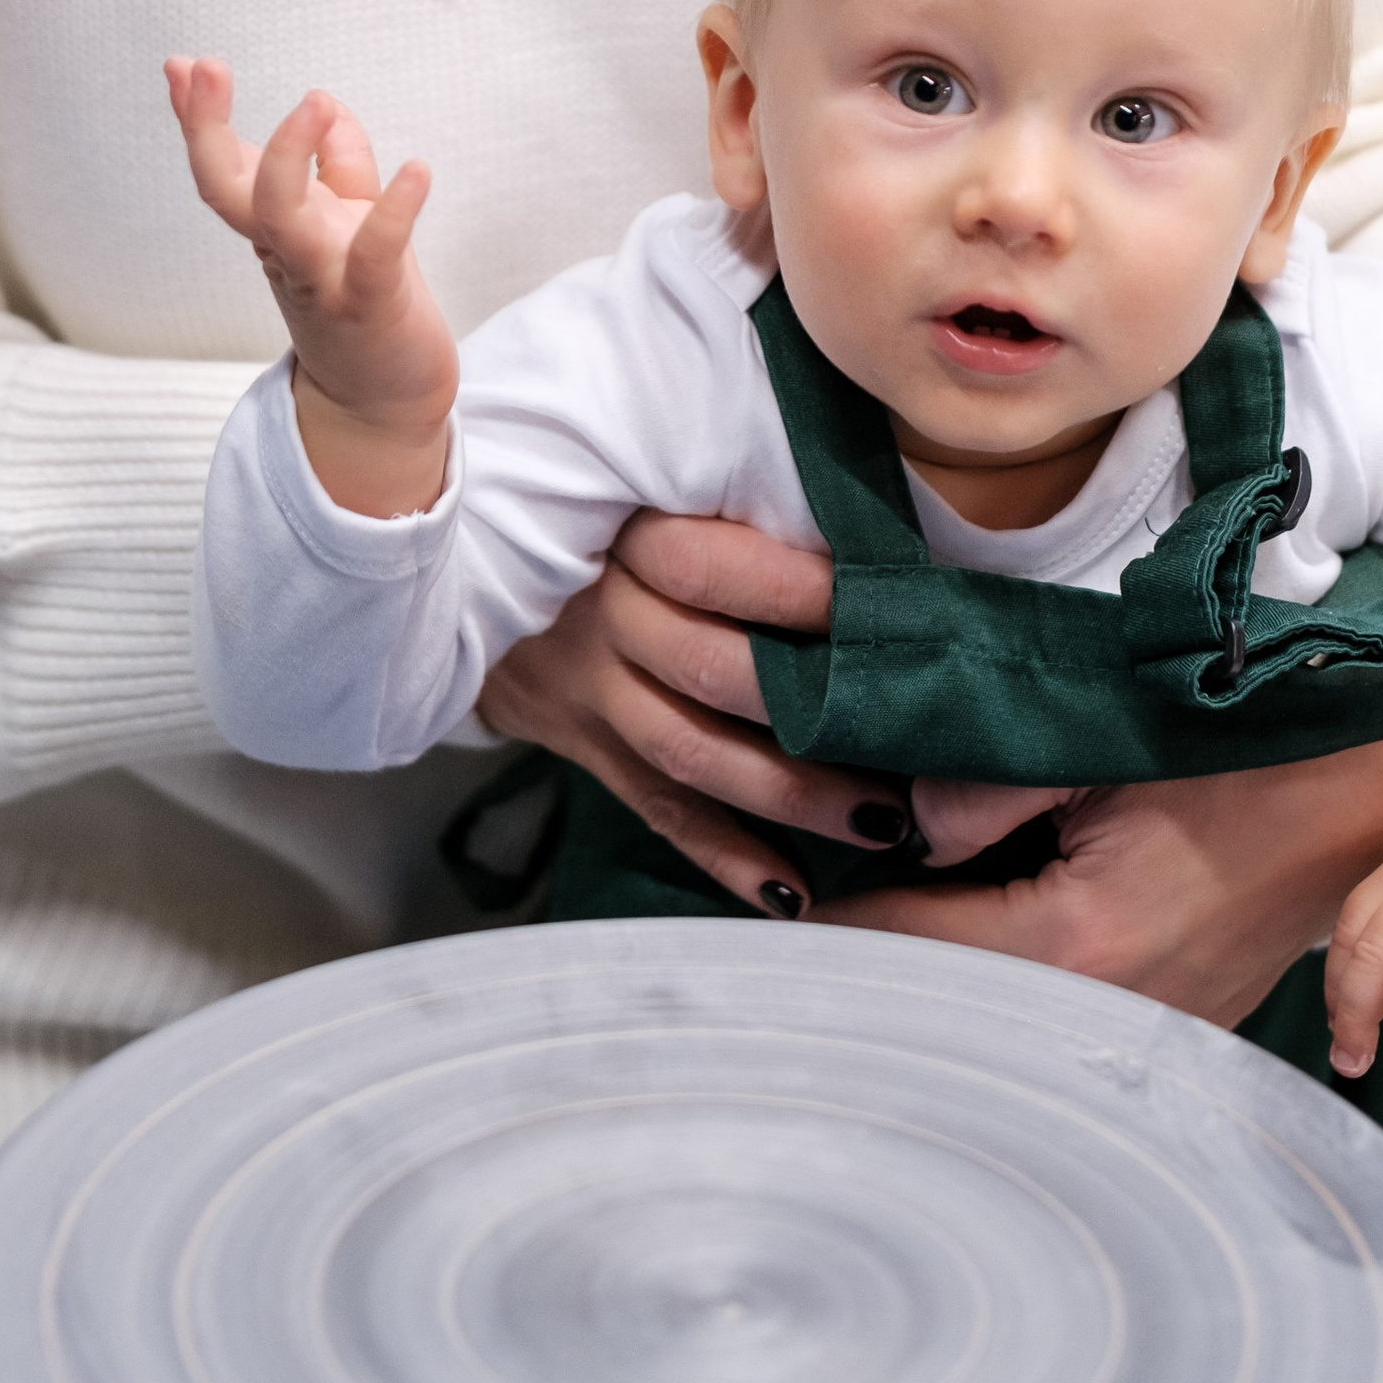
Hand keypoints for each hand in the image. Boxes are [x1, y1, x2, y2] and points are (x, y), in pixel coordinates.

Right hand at [165, 58, 455, 510]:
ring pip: (282, 219)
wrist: (385, 400)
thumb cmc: (363, 301)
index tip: (181, 65)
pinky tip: (417, 170)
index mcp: (275, 227)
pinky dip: (394, 210)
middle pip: (229, 189)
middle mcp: (286, 249)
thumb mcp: (348, 219)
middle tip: (203, 68)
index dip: (200, 118)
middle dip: (207, 130)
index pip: (226, 167)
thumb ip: (339, 162)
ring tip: (309, 102)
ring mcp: (322, 277)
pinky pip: (375, 254)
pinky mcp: (371, 304)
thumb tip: (325, 101)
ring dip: (287, 159)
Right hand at [479, 509, 920, 917]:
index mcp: (627, 534)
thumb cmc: (603, 518)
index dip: (798, 591)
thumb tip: (865, 531)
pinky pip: (658, 811)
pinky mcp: (585, 747)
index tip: (885, 605)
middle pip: (711, 670)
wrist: (469, 566)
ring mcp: (588, 688)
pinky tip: (790, 893)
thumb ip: (730, 506)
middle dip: (816, 711)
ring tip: (880, 823)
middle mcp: (604, 613)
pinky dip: (724, 857)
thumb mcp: (647, 489)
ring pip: (692, 753)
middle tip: (913, 736)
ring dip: (790, 796)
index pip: (711, 567)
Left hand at [820, 724, 1382, 1029]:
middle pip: (937, 995)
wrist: (1372, 804)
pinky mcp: (1165, 1027)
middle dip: (868, 947)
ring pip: (991, 1008)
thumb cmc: (1246, 758)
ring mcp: (1140, 1034)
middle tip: (797, 891)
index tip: (764, 893)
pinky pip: (1050, 1010)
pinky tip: (968, 916)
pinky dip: (999, 969)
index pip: (900, 948)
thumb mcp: (1105, 743)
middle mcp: (1101, 1018)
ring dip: (935, 960)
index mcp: (1073, 946)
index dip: (823, 917)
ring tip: (870, 902)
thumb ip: (983, 785)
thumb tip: (900, 822)